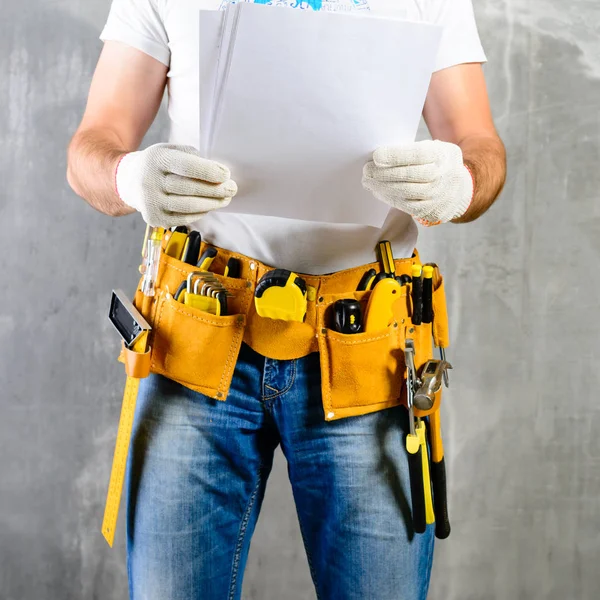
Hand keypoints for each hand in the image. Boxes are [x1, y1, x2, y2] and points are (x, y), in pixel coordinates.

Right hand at [115, 143, 237, 226]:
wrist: (129, 181)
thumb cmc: (158, 165)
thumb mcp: (169, 150)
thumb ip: (191, 156)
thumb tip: (218, 171)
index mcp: (155, 159)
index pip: (187, 166)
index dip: (209, 171)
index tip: (226, 174)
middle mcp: (150, 181)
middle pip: (190, 188)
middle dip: (216, 190)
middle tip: (232, 188)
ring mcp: (151, 202)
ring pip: (189, 206)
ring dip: (212, 203)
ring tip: (225, 199)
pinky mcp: (155, 218)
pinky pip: (184, 218)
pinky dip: (200, 212)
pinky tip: (209, 207)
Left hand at [362, 140, 473, 225]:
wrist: (460, 190)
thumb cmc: (438, 164)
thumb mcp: (434, 149)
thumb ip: (413, 151)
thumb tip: (382, 155)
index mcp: (442, 156)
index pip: (417, 155)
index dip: (395, 156)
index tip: (376, 156)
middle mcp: (441, 177)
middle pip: (408, 176)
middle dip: (383, 173)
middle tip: (366, 170)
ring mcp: (436, 196)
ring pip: (404, 192)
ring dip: (381, 187)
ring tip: (368, 182)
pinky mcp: (429, 211)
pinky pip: (405, 206)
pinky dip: (389, 198)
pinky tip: (378, 192)